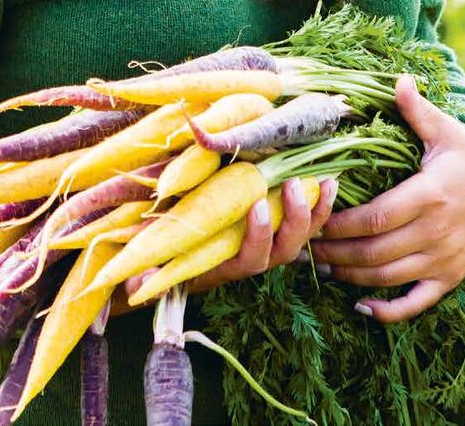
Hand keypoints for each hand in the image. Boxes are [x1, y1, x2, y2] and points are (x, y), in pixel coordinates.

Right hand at [122, 175, 338, 306]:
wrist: (178, 260)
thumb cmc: (164, 255)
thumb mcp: (155, 263)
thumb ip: (147, 276)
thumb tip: (136, 283)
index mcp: (225, 264)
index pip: (249, 259)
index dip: (258, 236)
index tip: (258, 206)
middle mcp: (252, 258)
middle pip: (284, 250)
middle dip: (294, 220)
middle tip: (292, 184)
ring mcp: (269, 245)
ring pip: (300, 239)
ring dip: (315, 212)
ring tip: (324, 181)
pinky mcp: (278, 230)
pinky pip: (308, 225)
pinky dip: (320, 206)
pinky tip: (328, 181)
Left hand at [310, 74, 464, 323]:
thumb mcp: (445, 131)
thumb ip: (417, 110)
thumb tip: (399, 79)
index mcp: (429, 196)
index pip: (375, 217)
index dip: (340, 223)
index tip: (313, 216)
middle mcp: (435, 233)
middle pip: (375, 252)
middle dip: (336, 251)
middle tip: (304, 244)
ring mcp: (443, 260)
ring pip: (388, 278)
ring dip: (350, 276)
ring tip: (320, 266)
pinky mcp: (449, 278)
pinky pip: (417, 303)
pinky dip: (389, 311)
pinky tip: (361, 307)